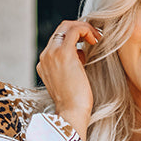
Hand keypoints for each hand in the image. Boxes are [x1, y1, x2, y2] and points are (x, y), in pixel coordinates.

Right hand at [36, 19, 101, 137]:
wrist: (71, 114)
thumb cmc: (74, 104)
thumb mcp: (69, 81)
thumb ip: (70, 67)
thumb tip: (81, 54)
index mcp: (44, 64)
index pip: (57, 41)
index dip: (74, 38)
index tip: (88, 45)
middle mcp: (45, 56)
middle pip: (61, 30)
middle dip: (79, 29)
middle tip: (95, 37)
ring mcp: (52, 54)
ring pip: (67, 26)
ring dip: (84, 28)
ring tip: (96, 37)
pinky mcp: (64, 53)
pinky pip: (74, 30)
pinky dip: (86, 30)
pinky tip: (95, 39)